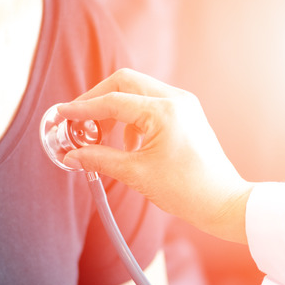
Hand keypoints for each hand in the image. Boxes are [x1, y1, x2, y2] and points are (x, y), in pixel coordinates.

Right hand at [59, 68, 252, 242]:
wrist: (222, 202)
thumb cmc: (185, 190)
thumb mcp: (136, 174)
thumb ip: (99, 159)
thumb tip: (71, 155)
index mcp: (164, 111)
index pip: (112, 101)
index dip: (83, 108)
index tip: (62, 114)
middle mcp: (176, 99)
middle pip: (125, 82)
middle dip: (98, 99)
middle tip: (79, 120)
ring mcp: (184, 104)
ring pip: (138, 90)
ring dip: (116, 107)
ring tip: (101, 136)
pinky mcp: (187, 113)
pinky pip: (152, 102)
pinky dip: (133, 115)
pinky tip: (127, 142)